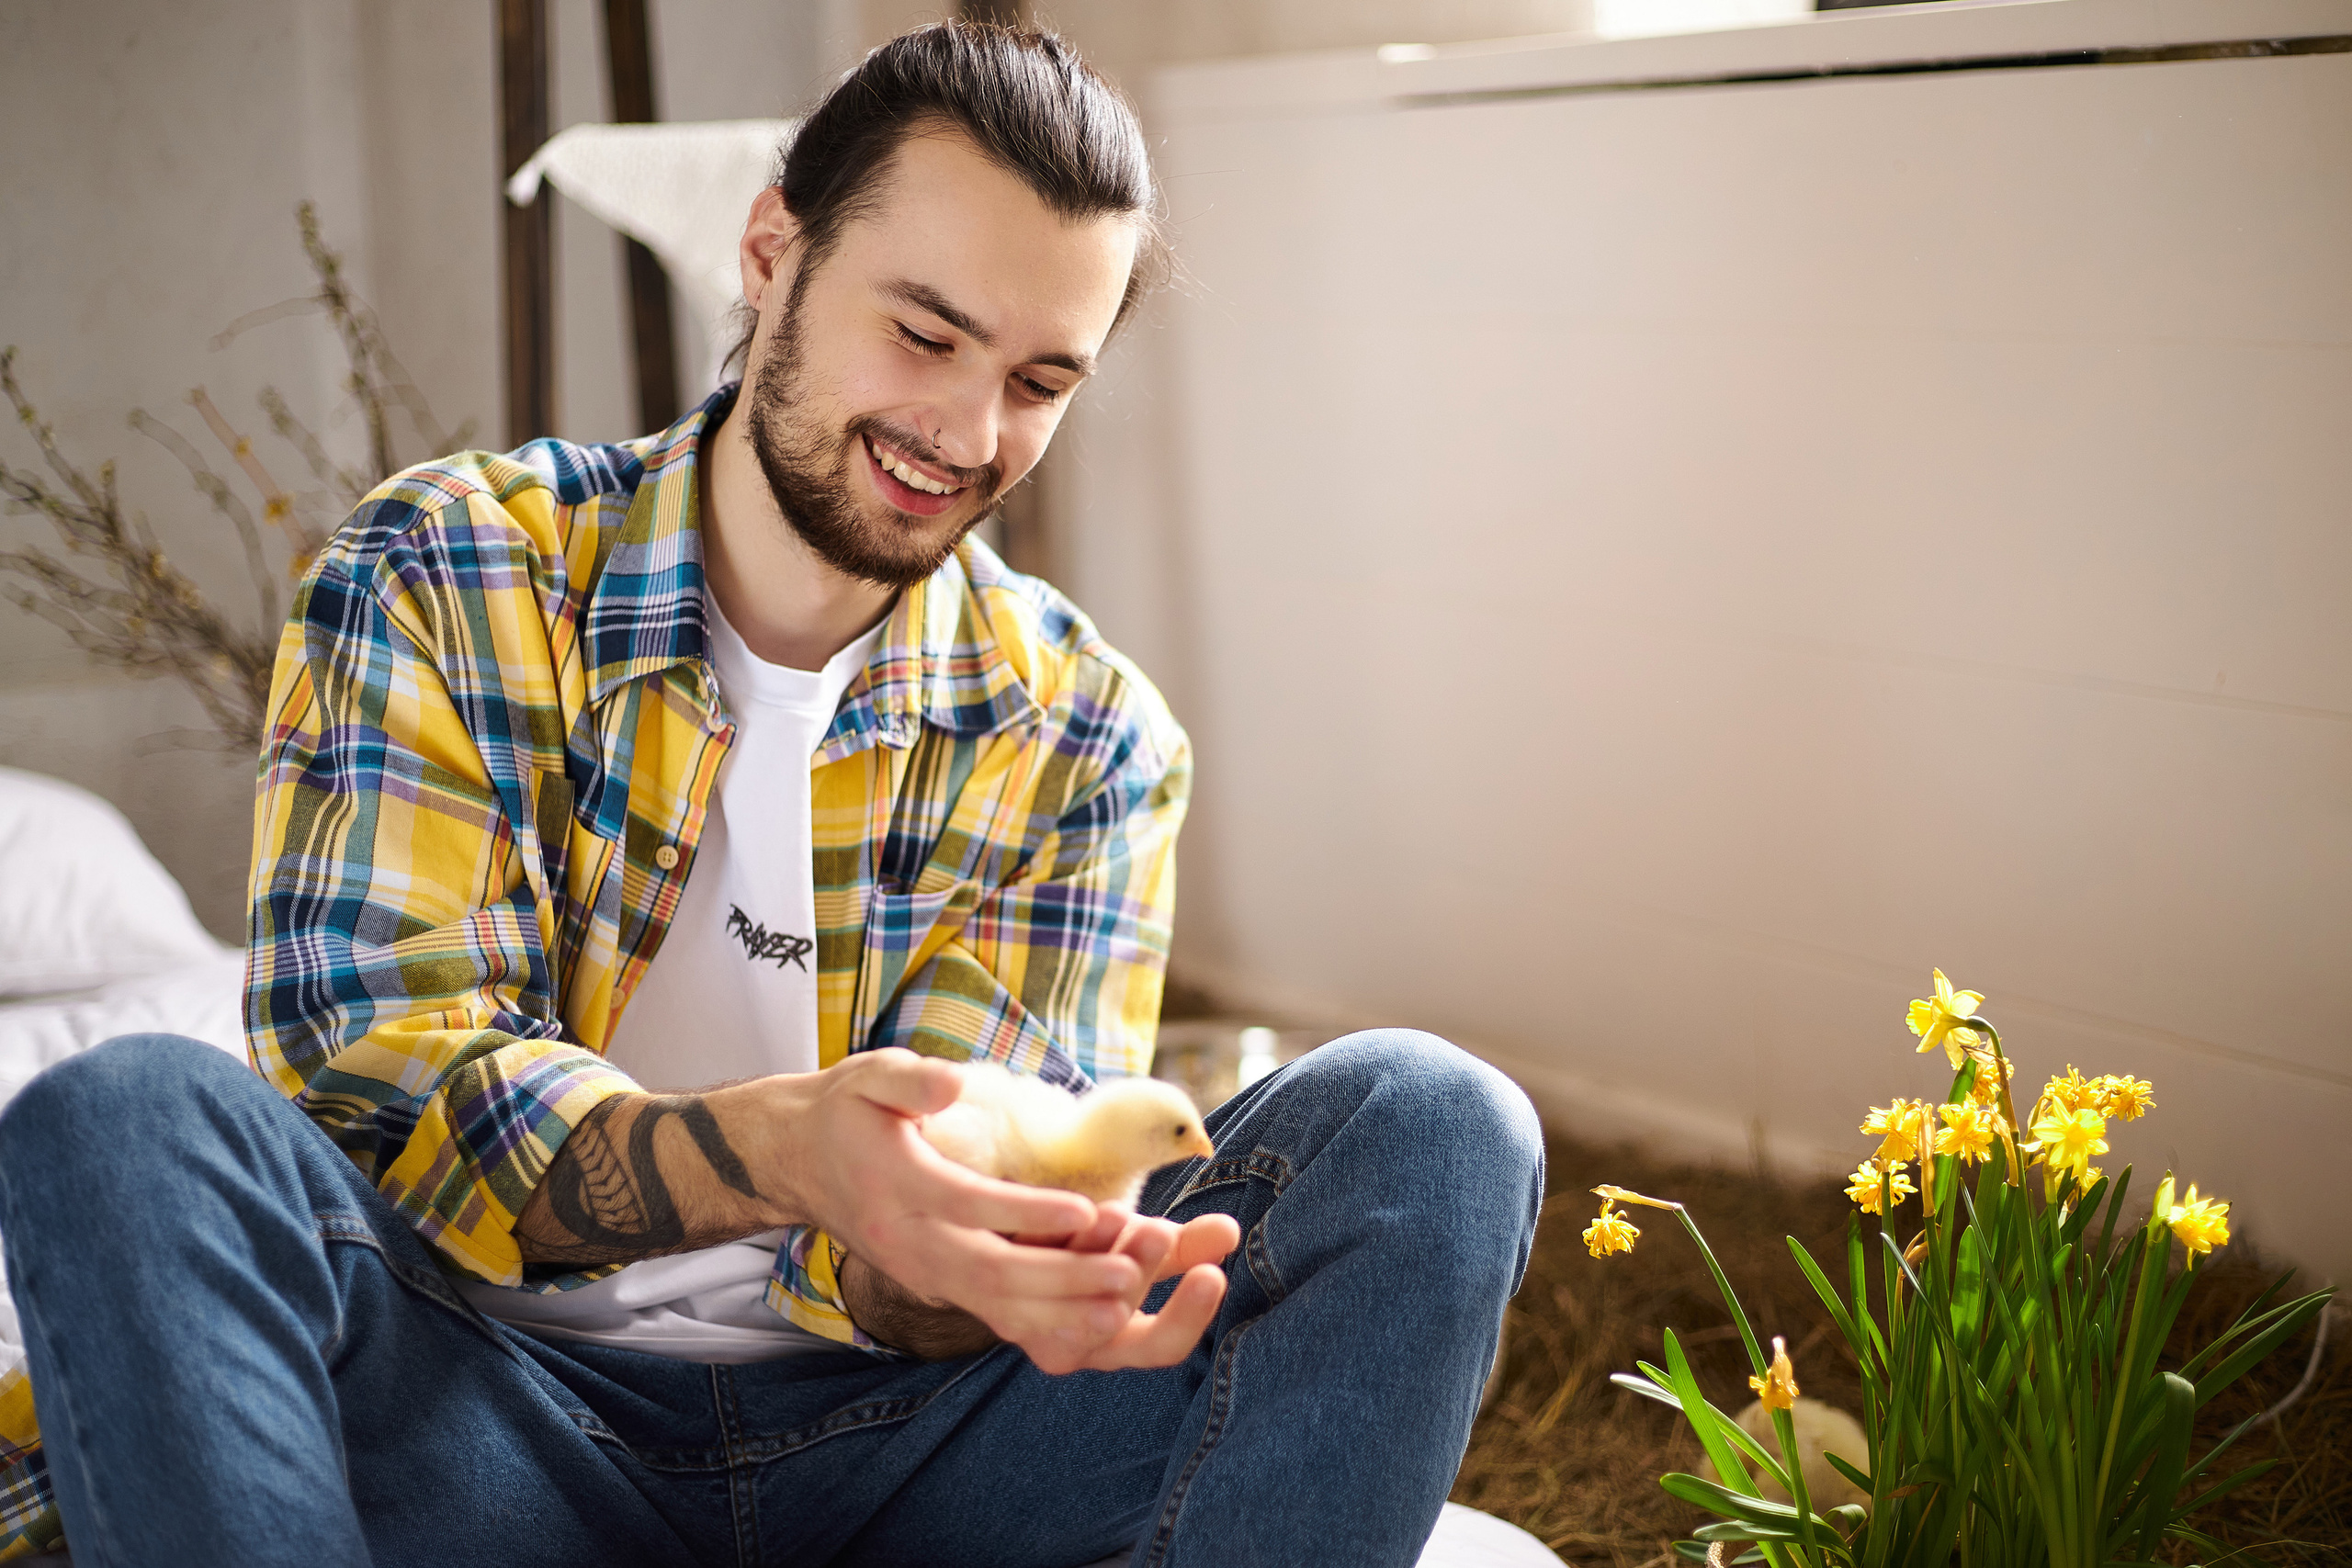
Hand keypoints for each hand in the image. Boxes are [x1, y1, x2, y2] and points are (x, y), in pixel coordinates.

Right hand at [738, 1049, 1233, 1364]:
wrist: (799, 1162)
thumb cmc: (846, 1112)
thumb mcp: (866, 1076)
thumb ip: (909, 1080)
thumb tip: (951, 1084)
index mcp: (897, 1184)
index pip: (965, 1204)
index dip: (1026, 1213)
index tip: (1085, 1211)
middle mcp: (909, 1240)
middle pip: (988, 1272)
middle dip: (1061, 1278)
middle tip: (1127, 1273)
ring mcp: (922, 1272)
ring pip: (995, 1304)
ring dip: (1062, 1310)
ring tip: (1126, 1303)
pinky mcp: (937, 1286)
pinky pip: (993, 1313)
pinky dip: (1045, 1322)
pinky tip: (1098, 1322)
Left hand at [1014, 1204, 1238, 1375]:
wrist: (1014, 1247)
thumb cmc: (1092, 1257)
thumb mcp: (1143, 1255)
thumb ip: (1186, 1249)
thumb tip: (1231, 1231)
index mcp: (1118, 1345)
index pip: (1162, 1347)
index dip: (1188, 1316)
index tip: (1212, 1274)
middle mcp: (1073, 1347)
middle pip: (1115, 1318)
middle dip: (1141, 1272)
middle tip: (1158, 1232)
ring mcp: (1029, 1321)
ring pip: (1069, 1295)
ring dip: (1098, 1253)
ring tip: (1119, 1215)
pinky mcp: (995, 1288)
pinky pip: (1030, 1265)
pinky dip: (1059, 1239)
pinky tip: (1084, 1214)